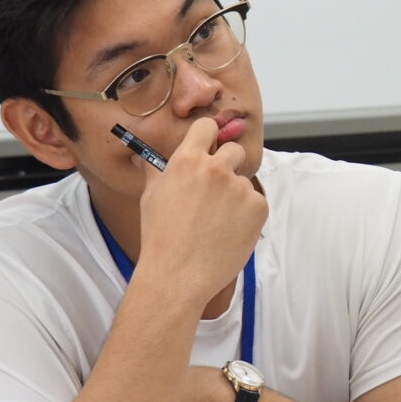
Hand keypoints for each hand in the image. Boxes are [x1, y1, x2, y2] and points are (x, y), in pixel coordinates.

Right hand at [136, 117, 267, 308]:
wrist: (178, 275)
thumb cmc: (160, 237)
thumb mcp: (151, 197)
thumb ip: (155, 171)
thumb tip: (142, 156)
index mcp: (187, 160)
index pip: (207, 126)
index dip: (209, 135)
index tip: (210, 145)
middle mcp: (216, 168)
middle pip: (233, 150)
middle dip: (227, 165)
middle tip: (215, 191)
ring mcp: (240, 187)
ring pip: (243, 181)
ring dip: (235, 195)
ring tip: (216, 222)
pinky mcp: (258, 207)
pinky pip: (256, 202)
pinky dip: (246, 214)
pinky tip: (229, 231)